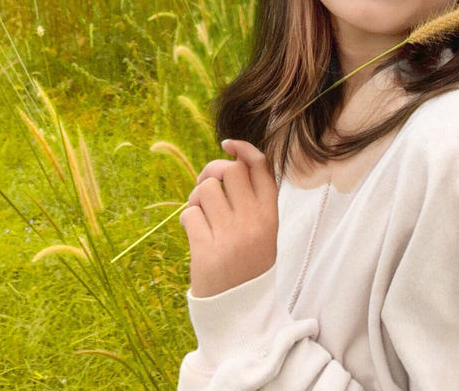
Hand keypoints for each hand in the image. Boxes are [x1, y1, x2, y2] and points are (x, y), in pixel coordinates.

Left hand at [179, 139, 278, 297]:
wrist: (241, 314)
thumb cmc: (249, 265)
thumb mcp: (264, 232)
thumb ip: (254, 199)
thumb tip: (231, 159)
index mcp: (270, 216)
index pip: (260, 167)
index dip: (243, 148)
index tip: (228, 144)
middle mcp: (252, 223)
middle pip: (230, 171)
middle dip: (213, 171)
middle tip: (208, 185)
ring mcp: (229, 238)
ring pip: (205, 190)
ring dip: (197, 197)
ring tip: (201, 213)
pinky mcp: (205, 252)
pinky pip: (189, 215)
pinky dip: (187, 218)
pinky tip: (193, 230)